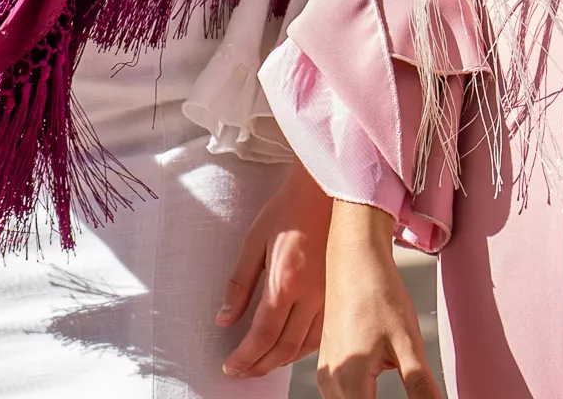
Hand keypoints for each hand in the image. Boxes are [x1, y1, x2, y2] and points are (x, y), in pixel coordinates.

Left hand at [219, 162, 331, 377]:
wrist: (328, 191)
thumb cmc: (288, 210)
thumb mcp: (254, 241)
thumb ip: (239, 284)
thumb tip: (223, 320)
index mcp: (287, 281)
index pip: (263, 334)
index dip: (245, 357)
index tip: (230, 367)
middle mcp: (312, 294)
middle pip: (284, 347)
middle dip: (259, 366)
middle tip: (240, 371)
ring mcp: (329, 296)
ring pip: (306, 345)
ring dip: (281, 361)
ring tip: (260, 364)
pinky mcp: (339, 294)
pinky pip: (321, 333)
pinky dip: (302, 348)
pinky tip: (288, 348)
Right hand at [314, 200, 440, 398]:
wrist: (355, 261)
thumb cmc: (379, 294)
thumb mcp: (408, 343)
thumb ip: (421, 387)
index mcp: (349, 380)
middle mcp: (331, 382)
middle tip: (417, 394)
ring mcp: (326, 374)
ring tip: (400, 380)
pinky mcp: (327, 366)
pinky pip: (342, 396)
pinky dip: (361, 397)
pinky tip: (380, 383)